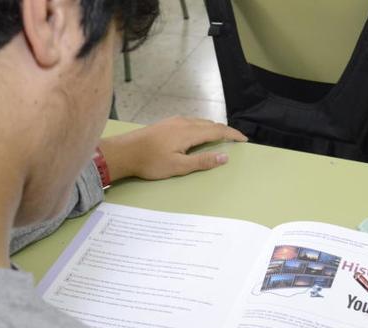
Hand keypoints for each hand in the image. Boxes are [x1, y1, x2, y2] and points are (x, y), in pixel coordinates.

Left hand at [98, 116, 247, 181]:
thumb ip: (202, 161)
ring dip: (212, 128)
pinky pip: (190, 122)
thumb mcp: (178, 166)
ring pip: (199, 121)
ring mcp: (173, 121)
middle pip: (210, 124)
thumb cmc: (150, 162)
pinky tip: (197, 135)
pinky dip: (201, 127)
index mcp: (189, 132)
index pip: (217, 130)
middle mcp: (183, 122)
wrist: (124, 152)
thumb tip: (224, 157)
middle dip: (224, 131)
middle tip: (234, 139)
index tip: (244, 139)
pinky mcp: (166, 123)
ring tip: (219, 138)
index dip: (232, 134)